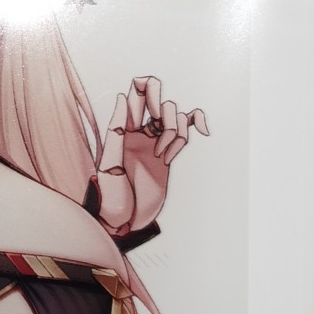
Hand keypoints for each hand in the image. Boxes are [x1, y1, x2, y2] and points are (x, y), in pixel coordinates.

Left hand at [95, 77, 207, 234]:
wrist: (123, 220)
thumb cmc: (110, 196)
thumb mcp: (109, 165)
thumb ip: (116, 131)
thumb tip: (123, 97)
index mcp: (122, 127)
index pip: (136, 92)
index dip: (150, 92)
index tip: (154, 114)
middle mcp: (139, 130)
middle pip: (160, 98)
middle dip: (165, 110)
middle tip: (159, 132)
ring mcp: (154, 141)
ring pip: (176, 116)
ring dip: (175, 133)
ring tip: (162, 156)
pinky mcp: (167, 153)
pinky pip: (185, 130)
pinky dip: (196, 124)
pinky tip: (204, 130)